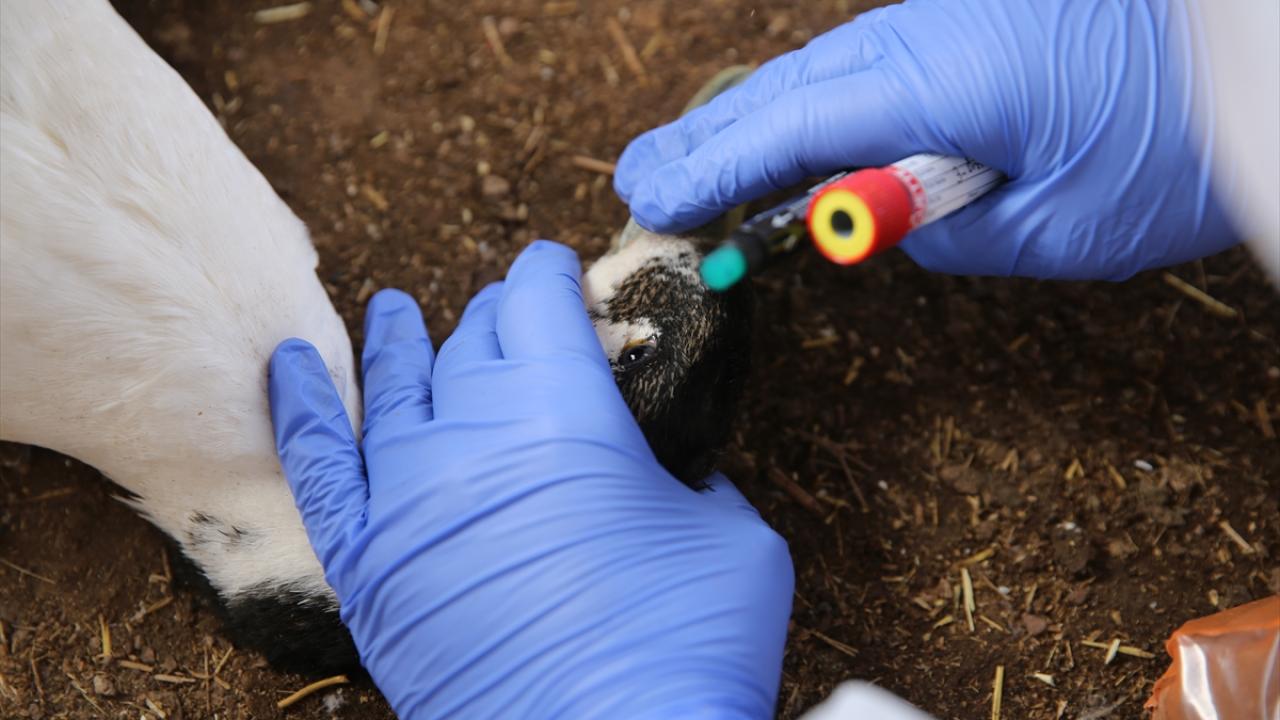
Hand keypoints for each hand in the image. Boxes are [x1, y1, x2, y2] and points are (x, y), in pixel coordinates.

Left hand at [269, 241, 792, 718]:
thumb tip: (664, 472)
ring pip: (393, 385)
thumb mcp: (732, 536)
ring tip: (394, 310)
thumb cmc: (688, 647)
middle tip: (513, 313)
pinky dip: (299, 408)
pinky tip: (288, 364)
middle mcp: (475, 433)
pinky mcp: (367, 559)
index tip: (555, 266)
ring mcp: (409, 495)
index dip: (550, 272)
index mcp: (566, 407)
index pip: (540, 300)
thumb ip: (692, 478)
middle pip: (474, 337)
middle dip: (498, 314)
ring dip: (399, 339)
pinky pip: (317, 463)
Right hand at [614, 0, 1238, 279]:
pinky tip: (790, 138)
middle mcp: (926, 34)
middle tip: (642, 184)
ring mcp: (948, 20)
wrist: (1269, 42)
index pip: (791, 128)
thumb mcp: (1064, 227)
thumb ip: (952, 233)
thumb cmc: (1184, 138)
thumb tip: (894, 224)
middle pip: (787, 89)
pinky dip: (814, 107)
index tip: (654, 204)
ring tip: (697, 170)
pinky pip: (869, 67)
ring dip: (756, 124)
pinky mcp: (972, 26)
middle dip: (710, 141)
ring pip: (822, 73)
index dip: (714, 169)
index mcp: (938, 80)